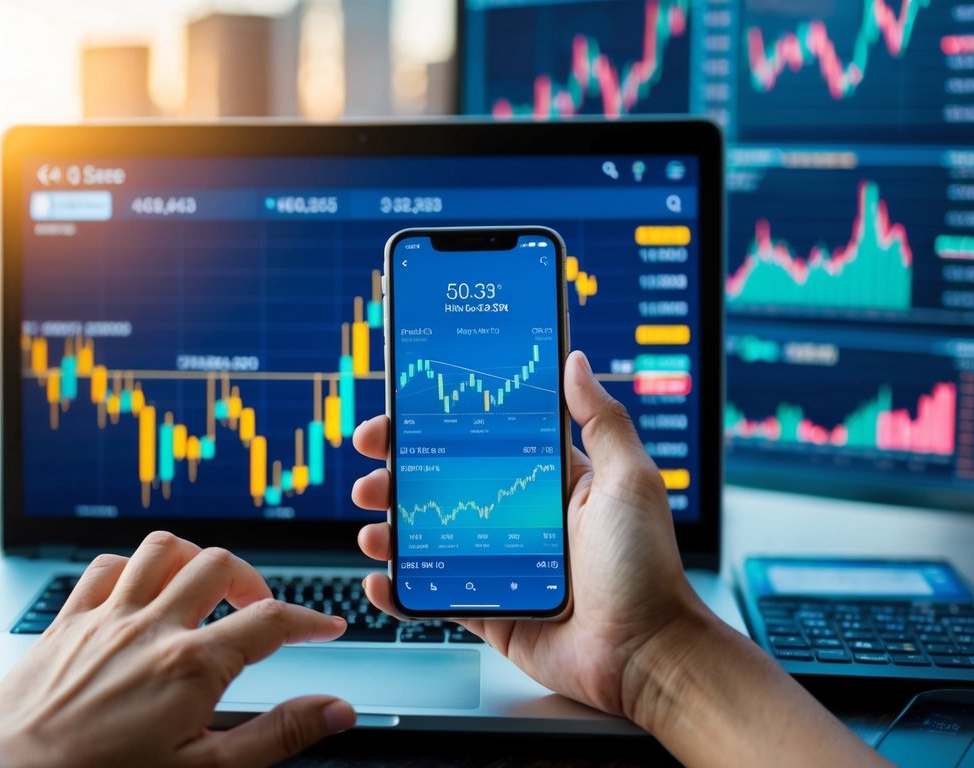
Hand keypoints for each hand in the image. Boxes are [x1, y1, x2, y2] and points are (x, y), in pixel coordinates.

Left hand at [0, 531, 354, 767]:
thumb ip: (277, 736)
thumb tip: (334, 711)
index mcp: (191, 666)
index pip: (269, 622)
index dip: (309, 619)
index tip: (325, 626)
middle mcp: (150, 628)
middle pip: (219, 566)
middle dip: (251, 580)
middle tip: (259, 610)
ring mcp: (105, 618)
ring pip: (161, 549)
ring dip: (193, 558)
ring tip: (204, 585)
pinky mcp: (66, 622)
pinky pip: (103, 566)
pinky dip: (131, 566)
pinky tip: (139, 589)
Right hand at [351, 350, 709, 718]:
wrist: (646, 655)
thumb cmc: (646, 568)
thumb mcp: (629, 481)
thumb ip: (601, 421)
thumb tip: (574, 362)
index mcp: (545, 482)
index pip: (477, 443)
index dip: (431, 428)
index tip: (395, 415)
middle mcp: (516, 519)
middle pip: (439, 488)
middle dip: (396, 479)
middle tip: (370, 476)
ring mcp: (497, 565)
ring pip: (427, 541)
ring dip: (390, 532)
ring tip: (374, 531)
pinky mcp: (488, 609)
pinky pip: (432, 597)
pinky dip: (400, 592)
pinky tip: (379, 581)